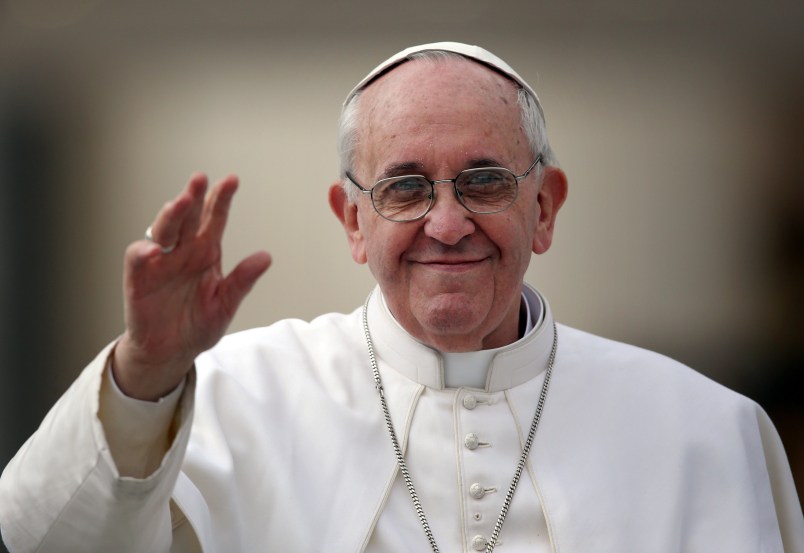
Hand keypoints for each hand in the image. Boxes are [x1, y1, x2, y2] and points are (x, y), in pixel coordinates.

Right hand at [113, 174, 270, 399]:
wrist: (171, 352)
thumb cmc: (197, 324)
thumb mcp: (226, 304)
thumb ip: (242, 281)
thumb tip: (266, 257)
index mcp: (206, 252)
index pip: (215, 219)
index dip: (221, 199)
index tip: (231, 180)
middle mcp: (183, 251)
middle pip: (188, 217)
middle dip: (194, 197)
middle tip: (201, 179)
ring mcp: (160, 262)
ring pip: (163, 230)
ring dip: (171, 215)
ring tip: (180, 202)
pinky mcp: (139, 279)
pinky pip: (138, 259)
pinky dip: (144, 252)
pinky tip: (155, 250)